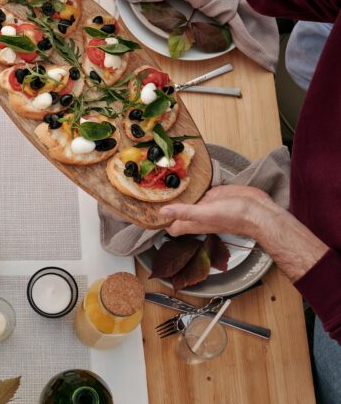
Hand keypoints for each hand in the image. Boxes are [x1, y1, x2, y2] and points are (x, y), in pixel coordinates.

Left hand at [158, 184, 272, 240]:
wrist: (258, 209)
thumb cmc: (235, 216)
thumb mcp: (206, 213)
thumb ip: (185, 212)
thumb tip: (163, 213)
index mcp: (194, 222)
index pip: (172, 227)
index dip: (159, 223)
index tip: (145, 214)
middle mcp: (198, 214)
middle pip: (178, 213)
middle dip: (165, 206)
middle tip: (148, 194)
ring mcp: (207, 203)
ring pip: (188, 201)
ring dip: (177, 195)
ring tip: (160, 183)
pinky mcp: (215, 193)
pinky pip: (200, 191)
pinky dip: (192, 186)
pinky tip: (184, 176)